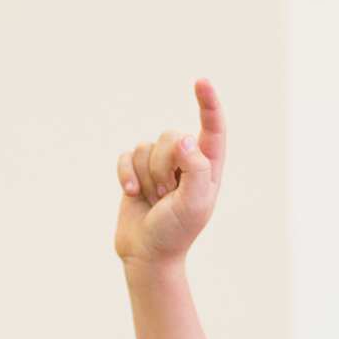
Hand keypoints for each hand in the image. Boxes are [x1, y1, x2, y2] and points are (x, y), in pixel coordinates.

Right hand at [114, 78, 226, 266]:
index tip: (202, 82)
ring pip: (146, 146)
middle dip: (162, 167)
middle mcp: (184, 161)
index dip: (208, 103)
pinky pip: (126, 155)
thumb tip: (184, 138)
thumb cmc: (175, 233)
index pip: (212, 128)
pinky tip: (132, 194)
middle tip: (167, 196)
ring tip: (153, 200)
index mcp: (207, 167)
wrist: (147, 255)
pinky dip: (126, 174)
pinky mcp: (135, 170)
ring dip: (145, 176)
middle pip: (169, 136)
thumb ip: (195, 169)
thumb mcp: (193, 204)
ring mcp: (158, 165)